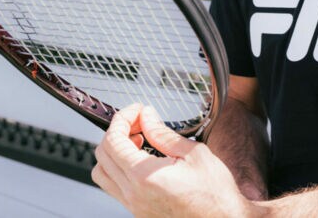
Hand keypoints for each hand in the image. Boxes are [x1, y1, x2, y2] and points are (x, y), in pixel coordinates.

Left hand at [92, 104, 256, 216]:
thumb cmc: (215, 194)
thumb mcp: (193, 154)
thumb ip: (163, 134)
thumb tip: (147, 117)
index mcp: (144, 177)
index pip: (113, 141)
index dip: (122, 118)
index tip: (136, 110)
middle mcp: (133, 194)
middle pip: (102, 156)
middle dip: (117, 132)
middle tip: (139, 122)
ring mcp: (134, 206)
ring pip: (103, 174)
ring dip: (114, 153)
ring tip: (138, 143)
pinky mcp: (139, 213)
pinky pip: (115, 188)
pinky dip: (120, 170)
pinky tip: (142, 161)